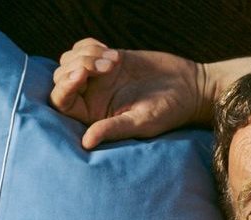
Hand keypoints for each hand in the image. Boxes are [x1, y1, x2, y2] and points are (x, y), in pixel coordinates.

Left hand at [50, 38, 212, 148]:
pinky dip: (91, 45)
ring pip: (70, 59)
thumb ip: (114, 129)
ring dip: (87, 54)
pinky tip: (114, 54)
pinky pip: (83, 46)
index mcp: (94, 116)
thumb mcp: (142, 122)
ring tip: (115, 61)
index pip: (62, 102)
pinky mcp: (107, 58)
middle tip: (108, 66)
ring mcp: (98, 76)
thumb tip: (85, 143)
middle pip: (61, 77)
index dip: (64, 86)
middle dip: (78, 65)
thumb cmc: (168, 112)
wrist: (189, 88)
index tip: (81, 74)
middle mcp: (91, 97)